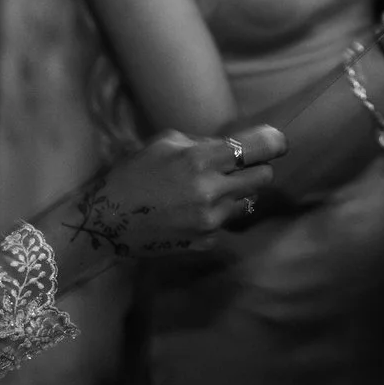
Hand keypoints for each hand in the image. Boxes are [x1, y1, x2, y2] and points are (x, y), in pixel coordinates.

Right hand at [58, 125, 284, 256]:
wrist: (106, 222)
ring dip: (237, 193)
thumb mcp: (165, 143)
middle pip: (264, 177)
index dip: (274, 143)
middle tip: (240, 166)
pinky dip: (218, 214)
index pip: (259, 149)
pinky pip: (227, 223)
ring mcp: (211, 222)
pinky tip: (192, 210)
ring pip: (248, 202)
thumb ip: (203, 142)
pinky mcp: (206, 242)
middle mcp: (211, 192)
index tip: (277, 142)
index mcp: (201, 160)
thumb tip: (234, 146)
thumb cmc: (133, 174)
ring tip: (209, 189)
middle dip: (256, 168)